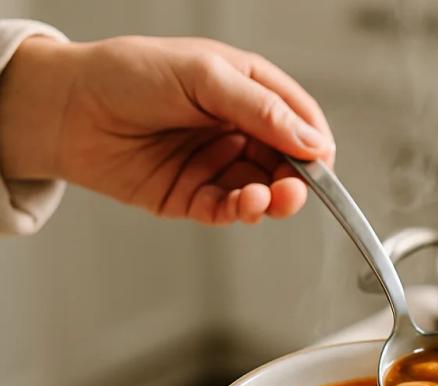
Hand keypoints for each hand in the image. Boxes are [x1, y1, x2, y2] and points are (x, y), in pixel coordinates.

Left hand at [0, 35, 333, 222]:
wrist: (68, 110)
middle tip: (297, 188)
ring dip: (273, 199)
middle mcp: (235, 129)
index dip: (314, 142)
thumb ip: (261, 109)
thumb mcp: (204, 76)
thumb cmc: (126, 75)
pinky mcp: (195, 197)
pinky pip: (231, 210)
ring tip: (270, 198)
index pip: (296, 119)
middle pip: (286, 162)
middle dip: (298, 179)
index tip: (322, 161)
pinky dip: (245, 211)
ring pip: (264, 191)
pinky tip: (247, 204)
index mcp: (244, 90)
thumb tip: (311, 140)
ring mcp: (216, 165)